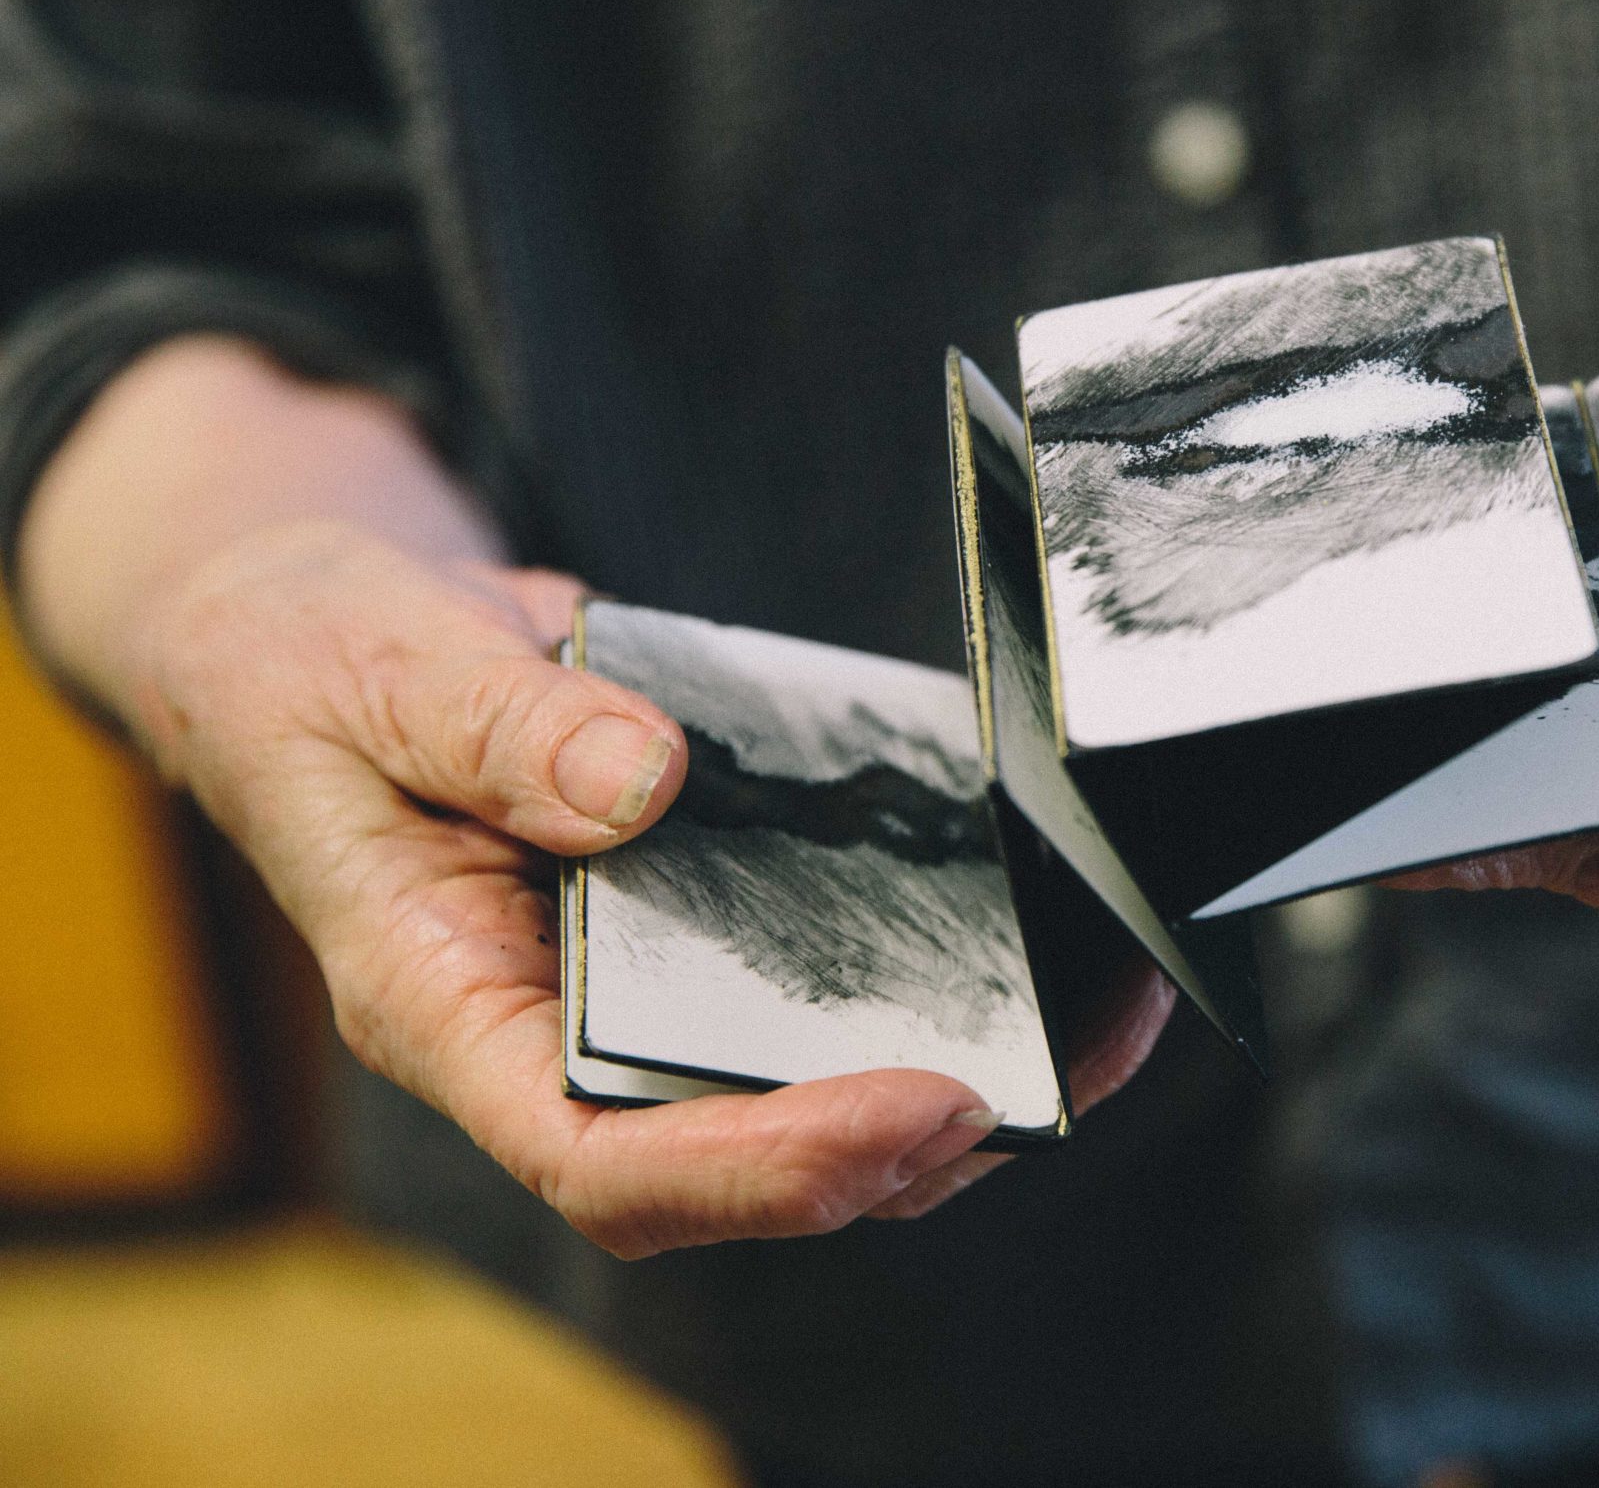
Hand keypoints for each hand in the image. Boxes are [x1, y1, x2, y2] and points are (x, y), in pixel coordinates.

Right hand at [126, 518, 1170, 1252]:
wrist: (321, 632)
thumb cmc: (317, 664)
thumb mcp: (379, 668)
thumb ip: (500, 726)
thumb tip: (643, 781)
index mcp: (443, 1004)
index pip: (595, 1160)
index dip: (760, 1168)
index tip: (911, 1111)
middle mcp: (542, 1027)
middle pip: (723, 1165)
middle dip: (886, 1157)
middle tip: (1035, 1091)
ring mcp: (621, 989)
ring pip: (785, 1102)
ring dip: (937, 1093)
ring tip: (1080, 1040)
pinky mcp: (689, 929)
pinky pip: (806, 998)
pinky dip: (919, 986)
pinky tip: (1024, 949)